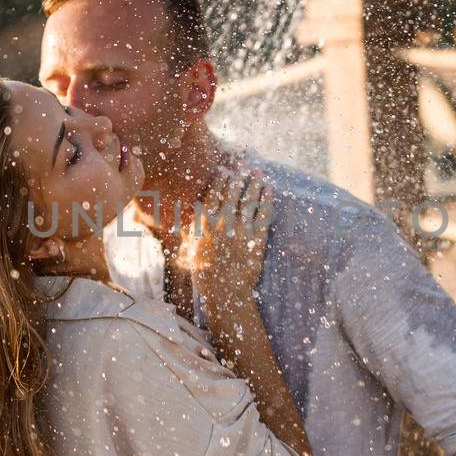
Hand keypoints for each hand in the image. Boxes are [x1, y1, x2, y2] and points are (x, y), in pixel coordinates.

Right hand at [185, 169, 273, 344]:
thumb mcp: (189, 253)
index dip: (220, 183)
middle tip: (245, 164)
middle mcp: (224, 223)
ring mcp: (242, 230)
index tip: (225, 171)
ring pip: (249, 201)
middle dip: (239, 177)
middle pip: (233, 194)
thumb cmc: (204, 275)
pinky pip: (263, 215)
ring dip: (254, 185)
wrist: (224, 291)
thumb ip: (188, 234)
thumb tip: (186, 222)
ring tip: (259, 173)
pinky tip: (269, 191)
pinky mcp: (257, 239)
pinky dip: (267, 202)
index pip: (214, 197)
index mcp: (207, 224)